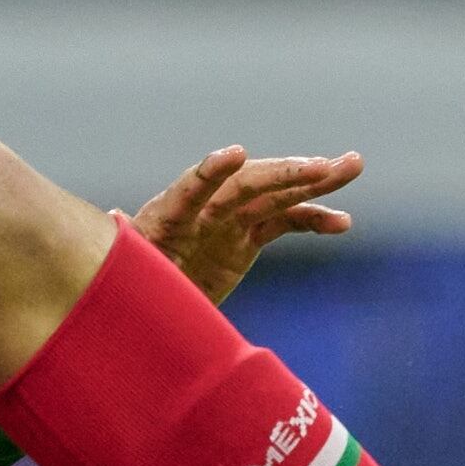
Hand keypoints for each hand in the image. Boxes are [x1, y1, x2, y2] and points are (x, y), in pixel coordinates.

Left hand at [129, 146, 362, 302]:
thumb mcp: (122, 275)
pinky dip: (313, 220)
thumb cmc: (125, 290)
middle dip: (287, 173)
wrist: (141, 310)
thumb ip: (123, 245)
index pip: (189, 188)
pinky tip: (343, 222)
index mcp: (167, 216)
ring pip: (275, 195)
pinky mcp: (246, 236)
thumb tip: (111, 217)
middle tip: (327, 164)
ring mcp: (227, 220)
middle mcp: (201, 209)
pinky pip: (285, 222)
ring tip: (353, 166)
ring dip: (314, 182)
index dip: (211, 172)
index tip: (236, 155)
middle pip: (248, 185)